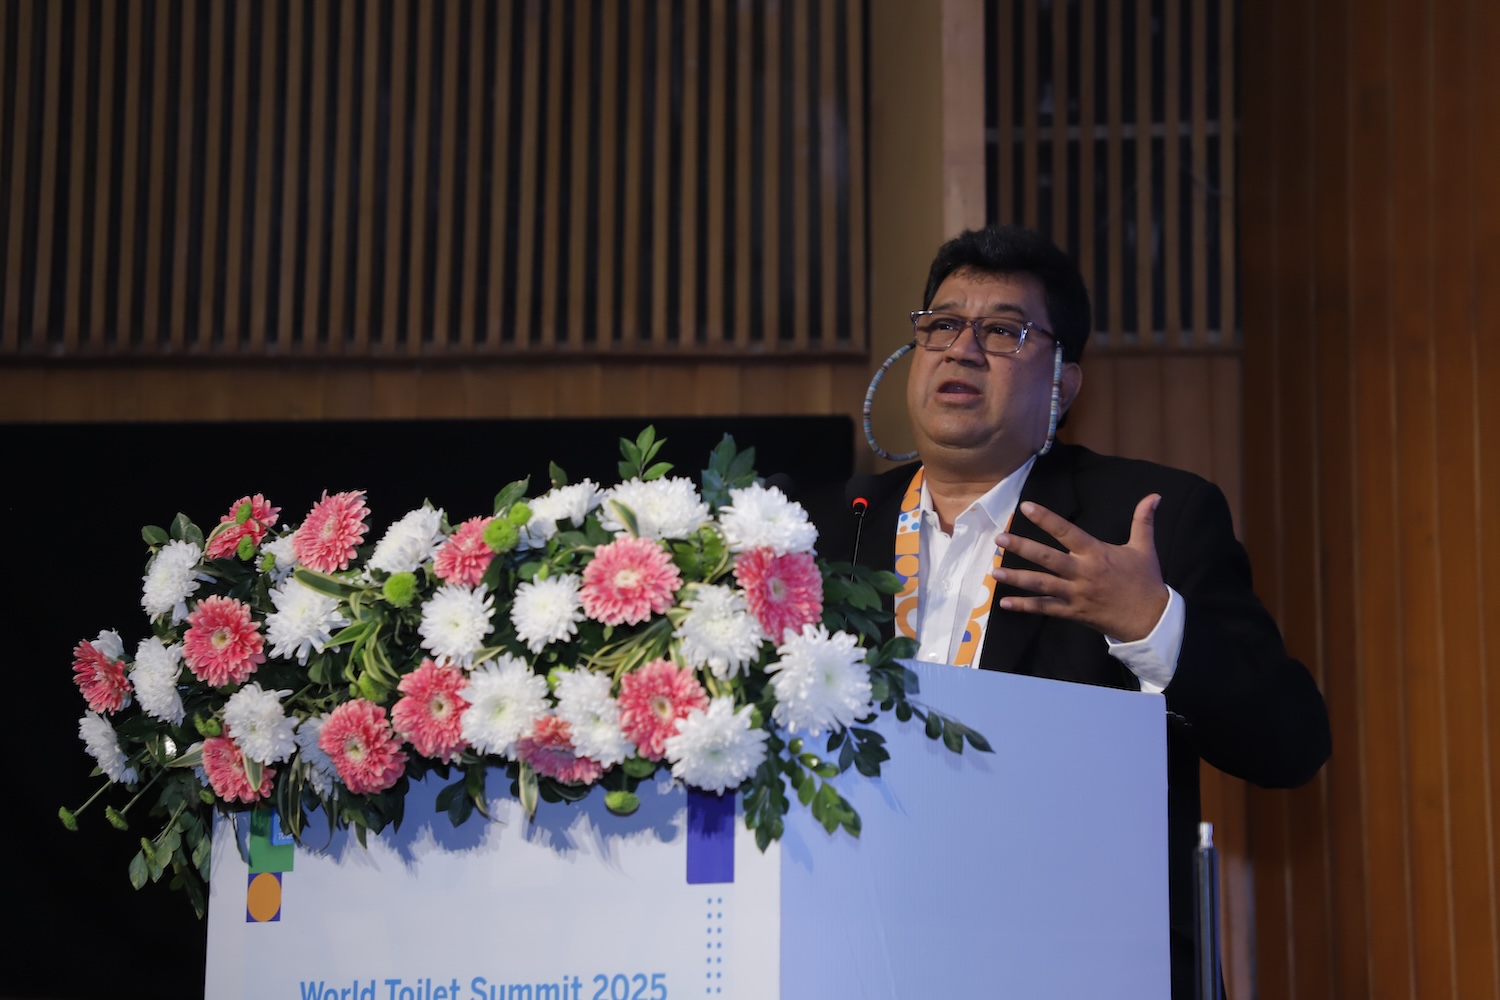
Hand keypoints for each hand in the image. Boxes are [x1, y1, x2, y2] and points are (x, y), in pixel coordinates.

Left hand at [993, 494, 1169, 641]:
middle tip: (999, 539)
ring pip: (1042, 585)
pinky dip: (1025, 607)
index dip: (1046, 519)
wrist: (1150, 620)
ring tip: (994, 572)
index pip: (1067, 532)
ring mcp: (1076, 594)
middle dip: (1022, 548)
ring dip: (1017, 578)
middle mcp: (1083, 572)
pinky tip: (1005, 604)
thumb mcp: (1145, 548)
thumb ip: (1143, 521)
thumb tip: (1155, 496)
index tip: (1026, 507)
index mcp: (1096, 553)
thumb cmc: (1145, 581)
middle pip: (1047, 558)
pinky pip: (1046, 609)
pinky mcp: (1073, 613)